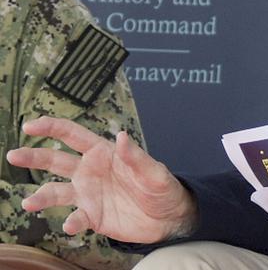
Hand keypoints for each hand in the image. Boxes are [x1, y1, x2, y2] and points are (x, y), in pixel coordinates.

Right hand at [5, 116, 196, 243]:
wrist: (169, 216)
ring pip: (56, 191)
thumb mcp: (154, 171)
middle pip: (55, 160)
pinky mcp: (92, 216)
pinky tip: (70, 225)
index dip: (52, 127)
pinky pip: (75, 218)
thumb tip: (121, 135)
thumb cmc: (162, 187)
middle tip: (13, 155)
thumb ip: (136, 156)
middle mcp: (90, 171)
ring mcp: (88, 194)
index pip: (73, 135)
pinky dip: (71, 222)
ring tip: (30, 203)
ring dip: (41, 196)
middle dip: (33, 157)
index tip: (31, 125)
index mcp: (103, 152)